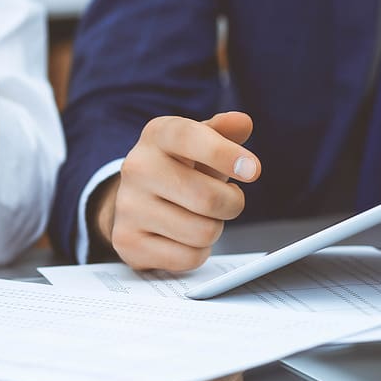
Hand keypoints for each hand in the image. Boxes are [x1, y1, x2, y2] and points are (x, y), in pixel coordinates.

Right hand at [93, 112, 260, 270]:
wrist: (136, 199)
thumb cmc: (179, 167)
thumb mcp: (200, 142)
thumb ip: (224, 131)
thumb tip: (241, 122)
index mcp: (157, 135)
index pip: (190, 138)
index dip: (225, 154)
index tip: (252, 171)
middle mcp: (137, 167)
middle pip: (208, 198)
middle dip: (231, 203)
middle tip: (228, 201)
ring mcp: (128, 206)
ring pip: (202, 232)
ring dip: (214, 229)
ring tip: (201, 217)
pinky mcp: (128, 242)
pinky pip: (188, 258)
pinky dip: (197, 252)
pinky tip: (184, 238)